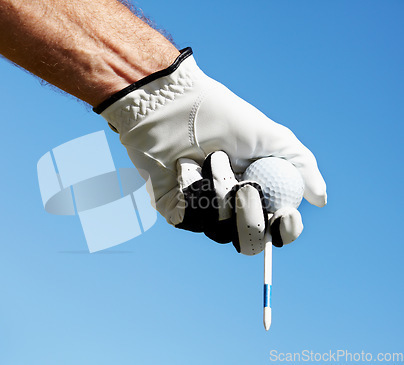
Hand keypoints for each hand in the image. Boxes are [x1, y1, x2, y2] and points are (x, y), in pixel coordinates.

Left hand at [94, 48, 326, 253]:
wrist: (174, 105)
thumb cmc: (222, 116)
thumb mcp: (270, 136)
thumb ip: (300, 166)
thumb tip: (320, 199)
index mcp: (256, 191)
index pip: (275, 227)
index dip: (284, 229)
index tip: (285, 216)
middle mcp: (230, 206)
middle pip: (249, 240)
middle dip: (250, 217)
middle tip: (245, 188)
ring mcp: (202, 210)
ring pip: (220, 229)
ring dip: (220, 188)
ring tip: (210, 156)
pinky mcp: (175, 210)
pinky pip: (192, 218)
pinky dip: (193, 187)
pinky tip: (183, 164)